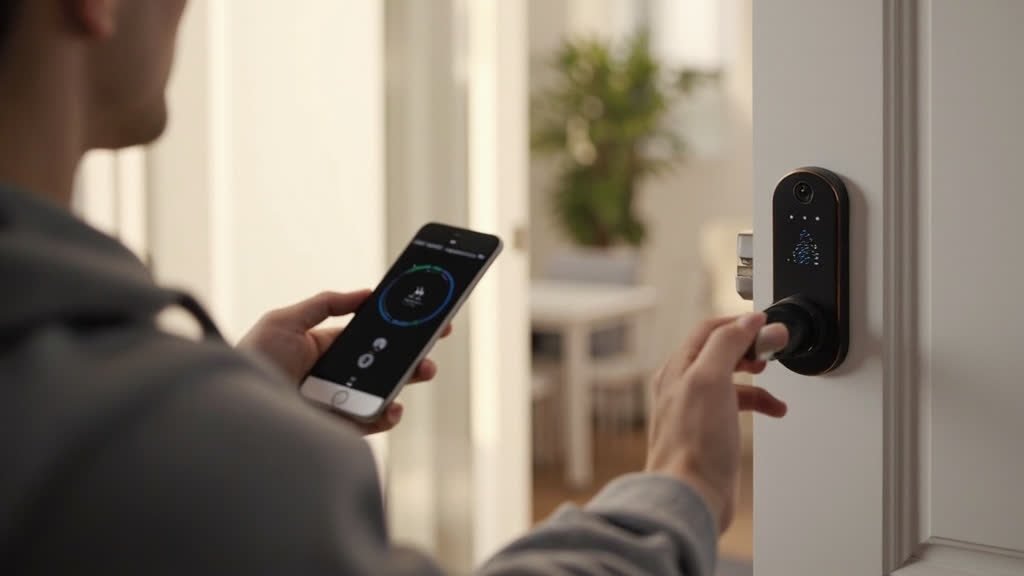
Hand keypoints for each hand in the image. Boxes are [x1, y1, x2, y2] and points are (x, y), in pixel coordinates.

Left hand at [238, 290, 450, 434]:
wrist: (236, 409)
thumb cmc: (253, 361)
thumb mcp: (284, 321)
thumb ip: (325, 304)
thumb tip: (365, 293)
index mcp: (324, 347)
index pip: (369, 334)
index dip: (395, 325)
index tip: (422, 316)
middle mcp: (336, 375)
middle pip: (383, 361)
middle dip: (411, 350)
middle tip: (436, 340)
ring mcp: (340, 402)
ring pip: (384, 389)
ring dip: (408, 378)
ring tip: (424, 369)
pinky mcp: (340, 428)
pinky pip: (372, 422)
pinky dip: (387, 415)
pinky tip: (393, 406)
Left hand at [645, 313, 788, 532]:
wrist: (691, 494)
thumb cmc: (694, 443)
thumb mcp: (710, 379)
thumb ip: (727, 344)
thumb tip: (747, 320)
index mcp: (677, 368)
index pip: (709, 329)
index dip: (740, 322)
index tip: (768, 325)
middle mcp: (682, 386)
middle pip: (719, 351)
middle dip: (749, 347)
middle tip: (773, 349)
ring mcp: (695, 410)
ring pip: (730, 379)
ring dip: (756, 377)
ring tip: (773, 378)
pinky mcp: (708, 433)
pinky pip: (734, 406)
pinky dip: (756, 402)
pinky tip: (772, 410)